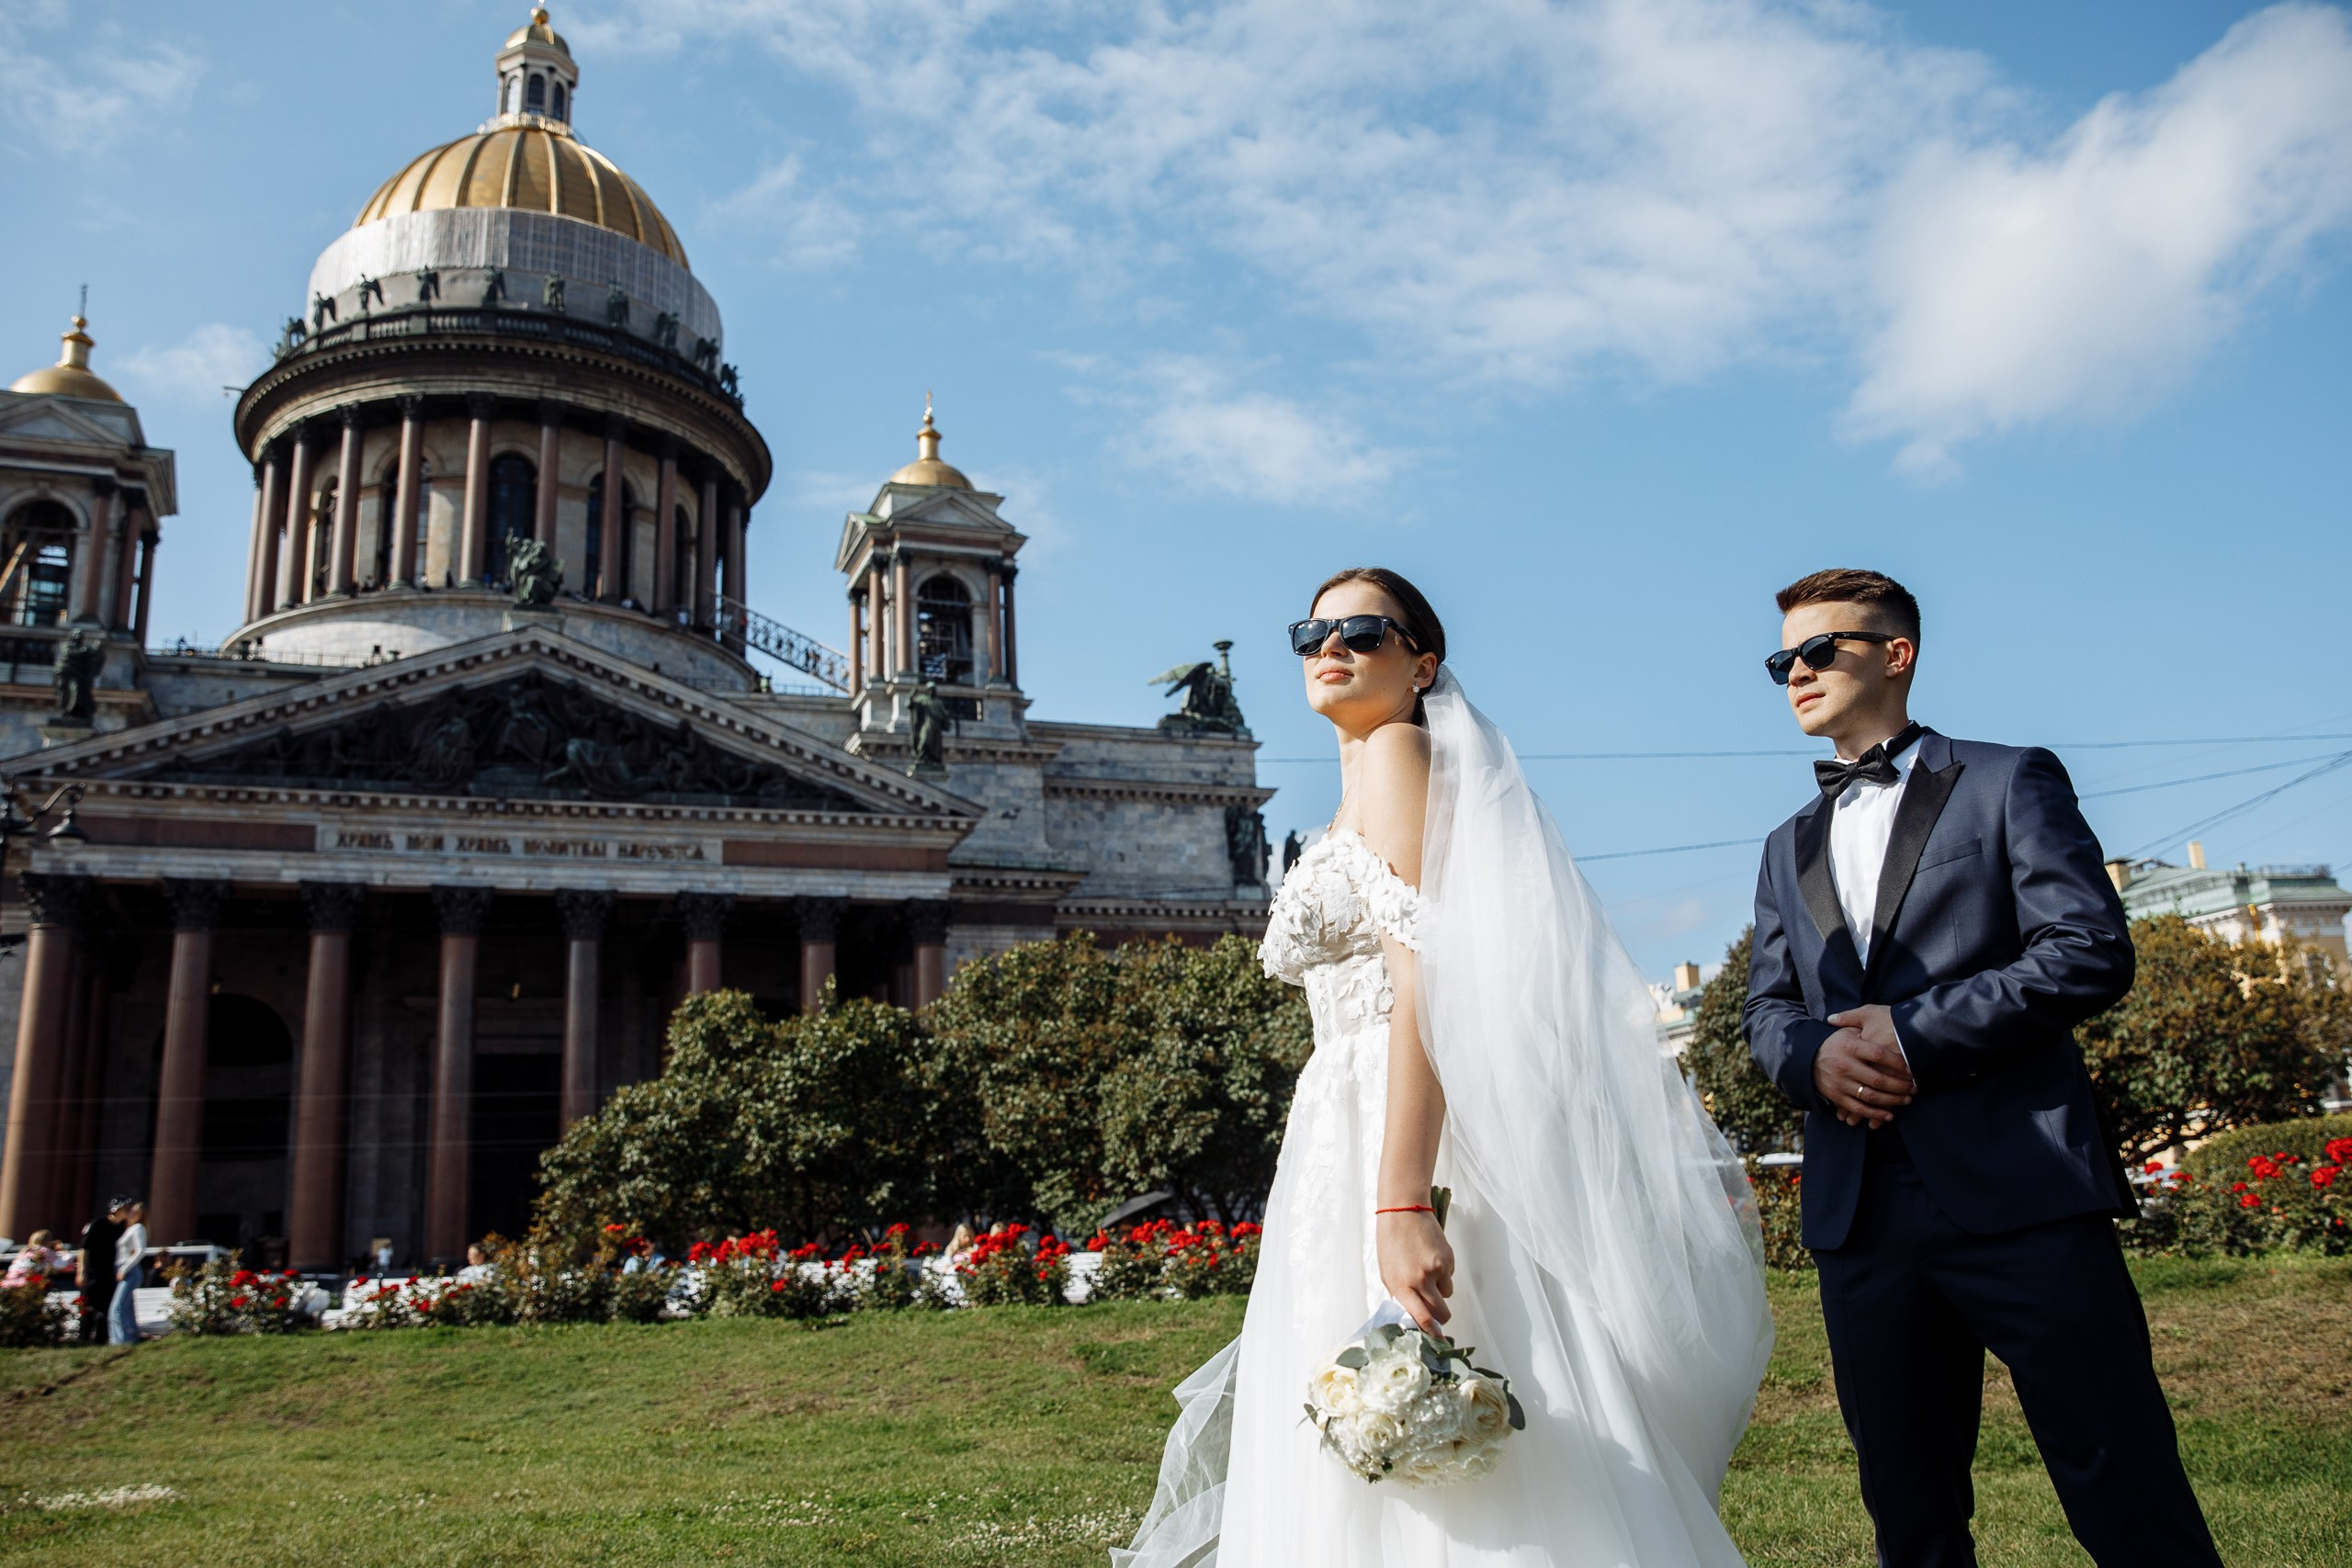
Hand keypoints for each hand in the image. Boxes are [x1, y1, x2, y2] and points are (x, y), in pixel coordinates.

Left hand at [1376, 1209, 1453, 1333]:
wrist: (1403, 1213)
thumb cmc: (1391, 1243)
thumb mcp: (1387, 1274)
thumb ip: (1400, 1295)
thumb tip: (1412, 1314)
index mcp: (1402, 1286)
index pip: (1422, 1318)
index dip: (1432, 1333)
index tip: (1438, 1339)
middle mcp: (1420, 1280)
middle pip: (1441, 1313)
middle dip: (1442, 1317)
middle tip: (1437, 1313)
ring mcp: (1436, 1269)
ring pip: (1447, 1295)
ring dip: (1441, 1291)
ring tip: (1427, 1273)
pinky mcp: (1448, 1259)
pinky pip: (1450, 1277)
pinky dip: (1444, 1274)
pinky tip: (1431, 1259)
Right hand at [1816, 1006, 1914, 1128]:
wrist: (1807, 1058)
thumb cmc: (1835, 1043)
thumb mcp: (1847, 1031)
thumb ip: (1866, 1030)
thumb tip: (1891, 1027)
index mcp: (1849, 1046)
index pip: (1878, 1054)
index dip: (1898, 1062)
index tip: (1912, 1068)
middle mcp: (1844, 1065)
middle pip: (1878, 1079)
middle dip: (1900, 1086)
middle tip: (1915, 1088)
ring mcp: (1839, 1082)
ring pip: (1870, 1096)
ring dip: (1892, 1100)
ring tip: (1907, 1099)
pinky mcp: (1836, 1096)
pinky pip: (1858, 1108)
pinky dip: (1875, 1114)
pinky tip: (1889, 1115)